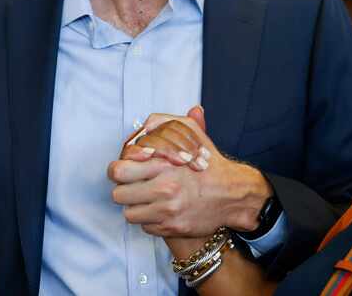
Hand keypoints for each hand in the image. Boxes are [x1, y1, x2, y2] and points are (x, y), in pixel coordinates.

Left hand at [108, 106, 272, 236]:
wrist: (232, 193)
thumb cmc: (208, 163)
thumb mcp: (190, 132)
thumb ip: (163, 123)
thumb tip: (142, 126)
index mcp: (164, 164)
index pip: (119, 170)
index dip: (118, 169)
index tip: (125, 168)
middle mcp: (165, 188)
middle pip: (118, 194)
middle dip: (123, 188)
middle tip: (132, 185)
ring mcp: (168, 211)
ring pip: (129, 213)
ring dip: (135, 206)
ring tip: (147, 197)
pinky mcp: (172, 228)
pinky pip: (144, 227)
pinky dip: (149, 219)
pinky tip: (160, 209)